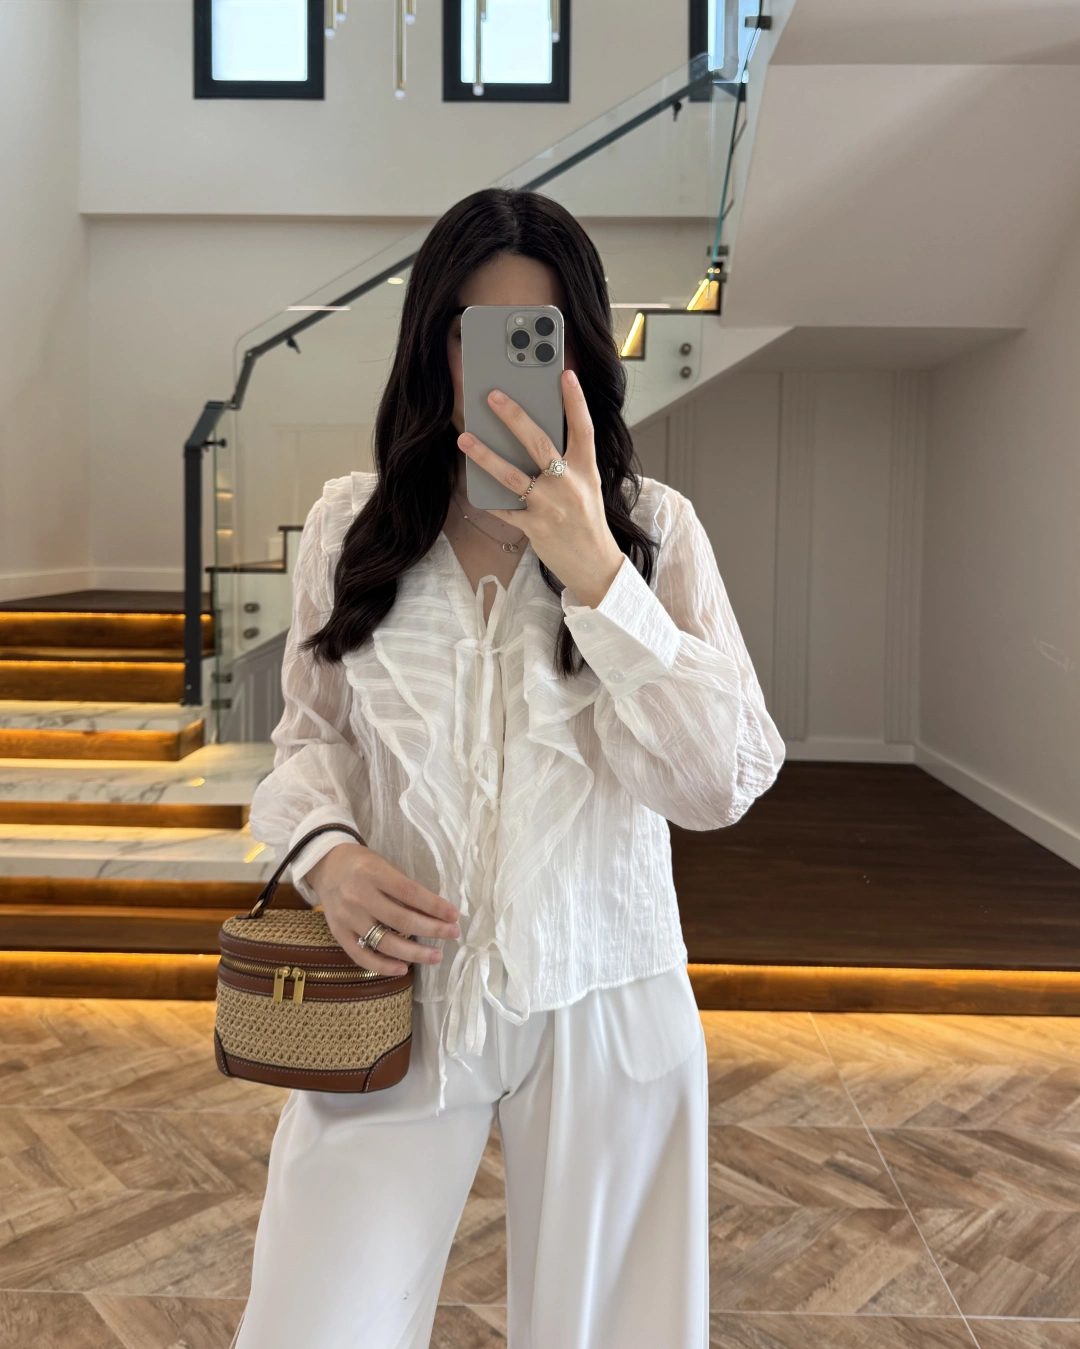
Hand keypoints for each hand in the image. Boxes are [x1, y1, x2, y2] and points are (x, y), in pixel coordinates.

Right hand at [306, 843, 460, 975]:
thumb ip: (406, 889)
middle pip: (401, 920)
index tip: (454, 916)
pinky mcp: (338, 933)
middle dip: (432, 930)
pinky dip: (383, 966)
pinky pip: (361, 956)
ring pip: (385, 942)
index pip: (410, 893)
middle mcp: (358, 896)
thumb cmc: (363, 865)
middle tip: (453, 934)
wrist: (325, 866)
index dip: (434, 906)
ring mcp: (347, 917)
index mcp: (373, 873)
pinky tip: (403, 968)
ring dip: (415, 952)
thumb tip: (436, 914)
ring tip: (436, 955)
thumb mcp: (385, 867)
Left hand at [457, 369, 625, 608]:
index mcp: (586, 470)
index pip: (583, 428)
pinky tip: (472, 488)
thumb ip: (568, 462)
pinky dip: (488, 499)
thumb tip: (533, 438)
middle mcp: (569, 485)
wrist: (596, 566)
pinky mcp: (535, 528)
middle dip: (514, 417)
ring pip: (512, 476)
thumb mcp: (587, 486)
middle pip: (539, 443)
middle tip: (493, 396)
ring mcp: (551, 507)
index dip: (575, 401)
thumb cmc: (587, 521)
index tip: (565, 374)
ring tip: (465, 438)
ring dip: (485, 456)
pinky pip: (505, 509)